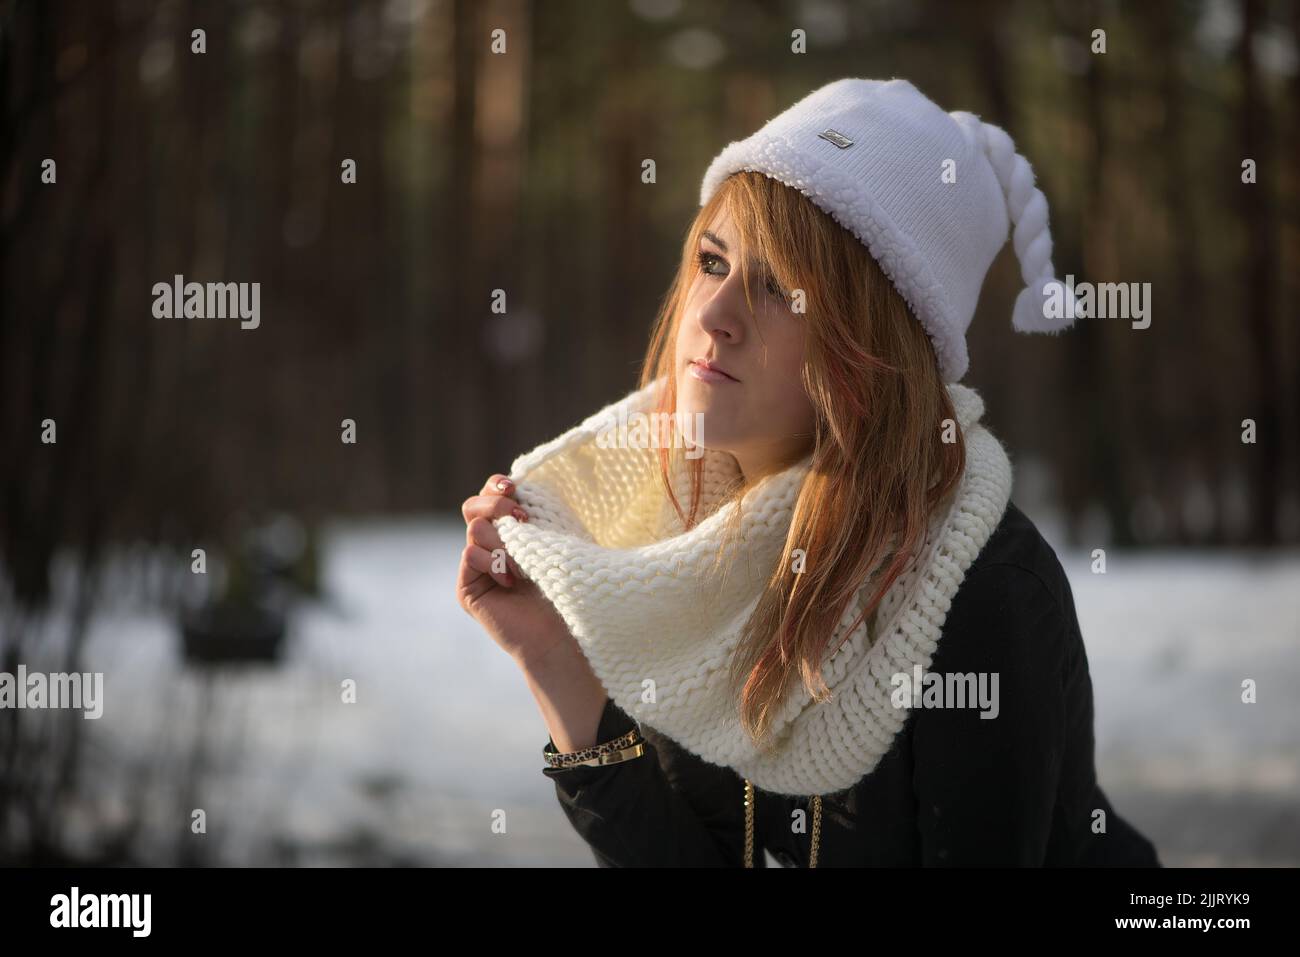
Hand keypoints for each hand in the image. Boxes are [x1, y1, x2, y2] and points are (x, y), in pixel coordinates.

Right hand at [456, 473, 576, 667]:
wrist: (563, 634)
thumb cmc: (567, 588)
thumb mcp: (556, 544)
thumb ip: (538, 517)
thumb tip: (523, 483)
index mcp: (508, 531)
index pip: (490, 496)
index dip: (497, 486)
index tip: (513, 486)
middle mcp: (488, 546)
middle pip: (472, 506)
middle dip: (494, 504)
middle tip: (522, 516)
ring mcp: (475, 568)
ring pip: (475, 529)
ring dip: (503, 540)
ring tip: (524, 563)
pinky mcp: (467, 589)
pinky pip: (469, 555)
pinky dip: (493, 562)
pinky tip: (512, 580)